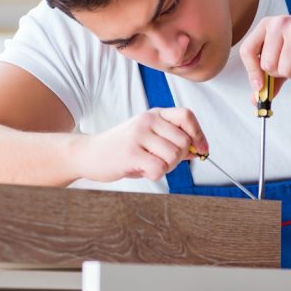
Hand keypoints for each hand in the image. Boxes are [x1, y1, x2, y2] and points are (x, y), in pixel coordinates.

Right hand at [74, 108, 208, 181]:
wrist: (89, 153)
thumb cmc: (122, 149)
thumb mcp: (148, 139)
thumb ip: (172, 143)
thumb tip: (200, 150)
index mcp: (154, 115)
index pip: (186, 116)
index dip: (199, 134)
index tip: (202, 150)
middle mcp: (147, 120)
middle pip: (184, 142)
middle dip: (179, 158)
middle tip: (162, 162)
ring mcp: (138, 135)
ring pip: (173, 156)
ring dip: (166, 168)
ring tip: (149, 165)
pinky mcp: (130, 152)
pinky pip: (159, 168)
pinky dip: (155, 175)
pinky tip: (142, 170)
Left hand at [239, 14, 290, 97]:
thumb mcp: (284, 55)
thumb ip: (269, 77)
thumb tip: (255, 99)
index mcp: (267, 25)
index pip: (247, 51)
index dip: (252, 72)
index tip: (260, 86)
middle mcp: (280, 24)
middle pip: (268, 65)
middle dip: (282, 72)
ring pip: (286, 70)